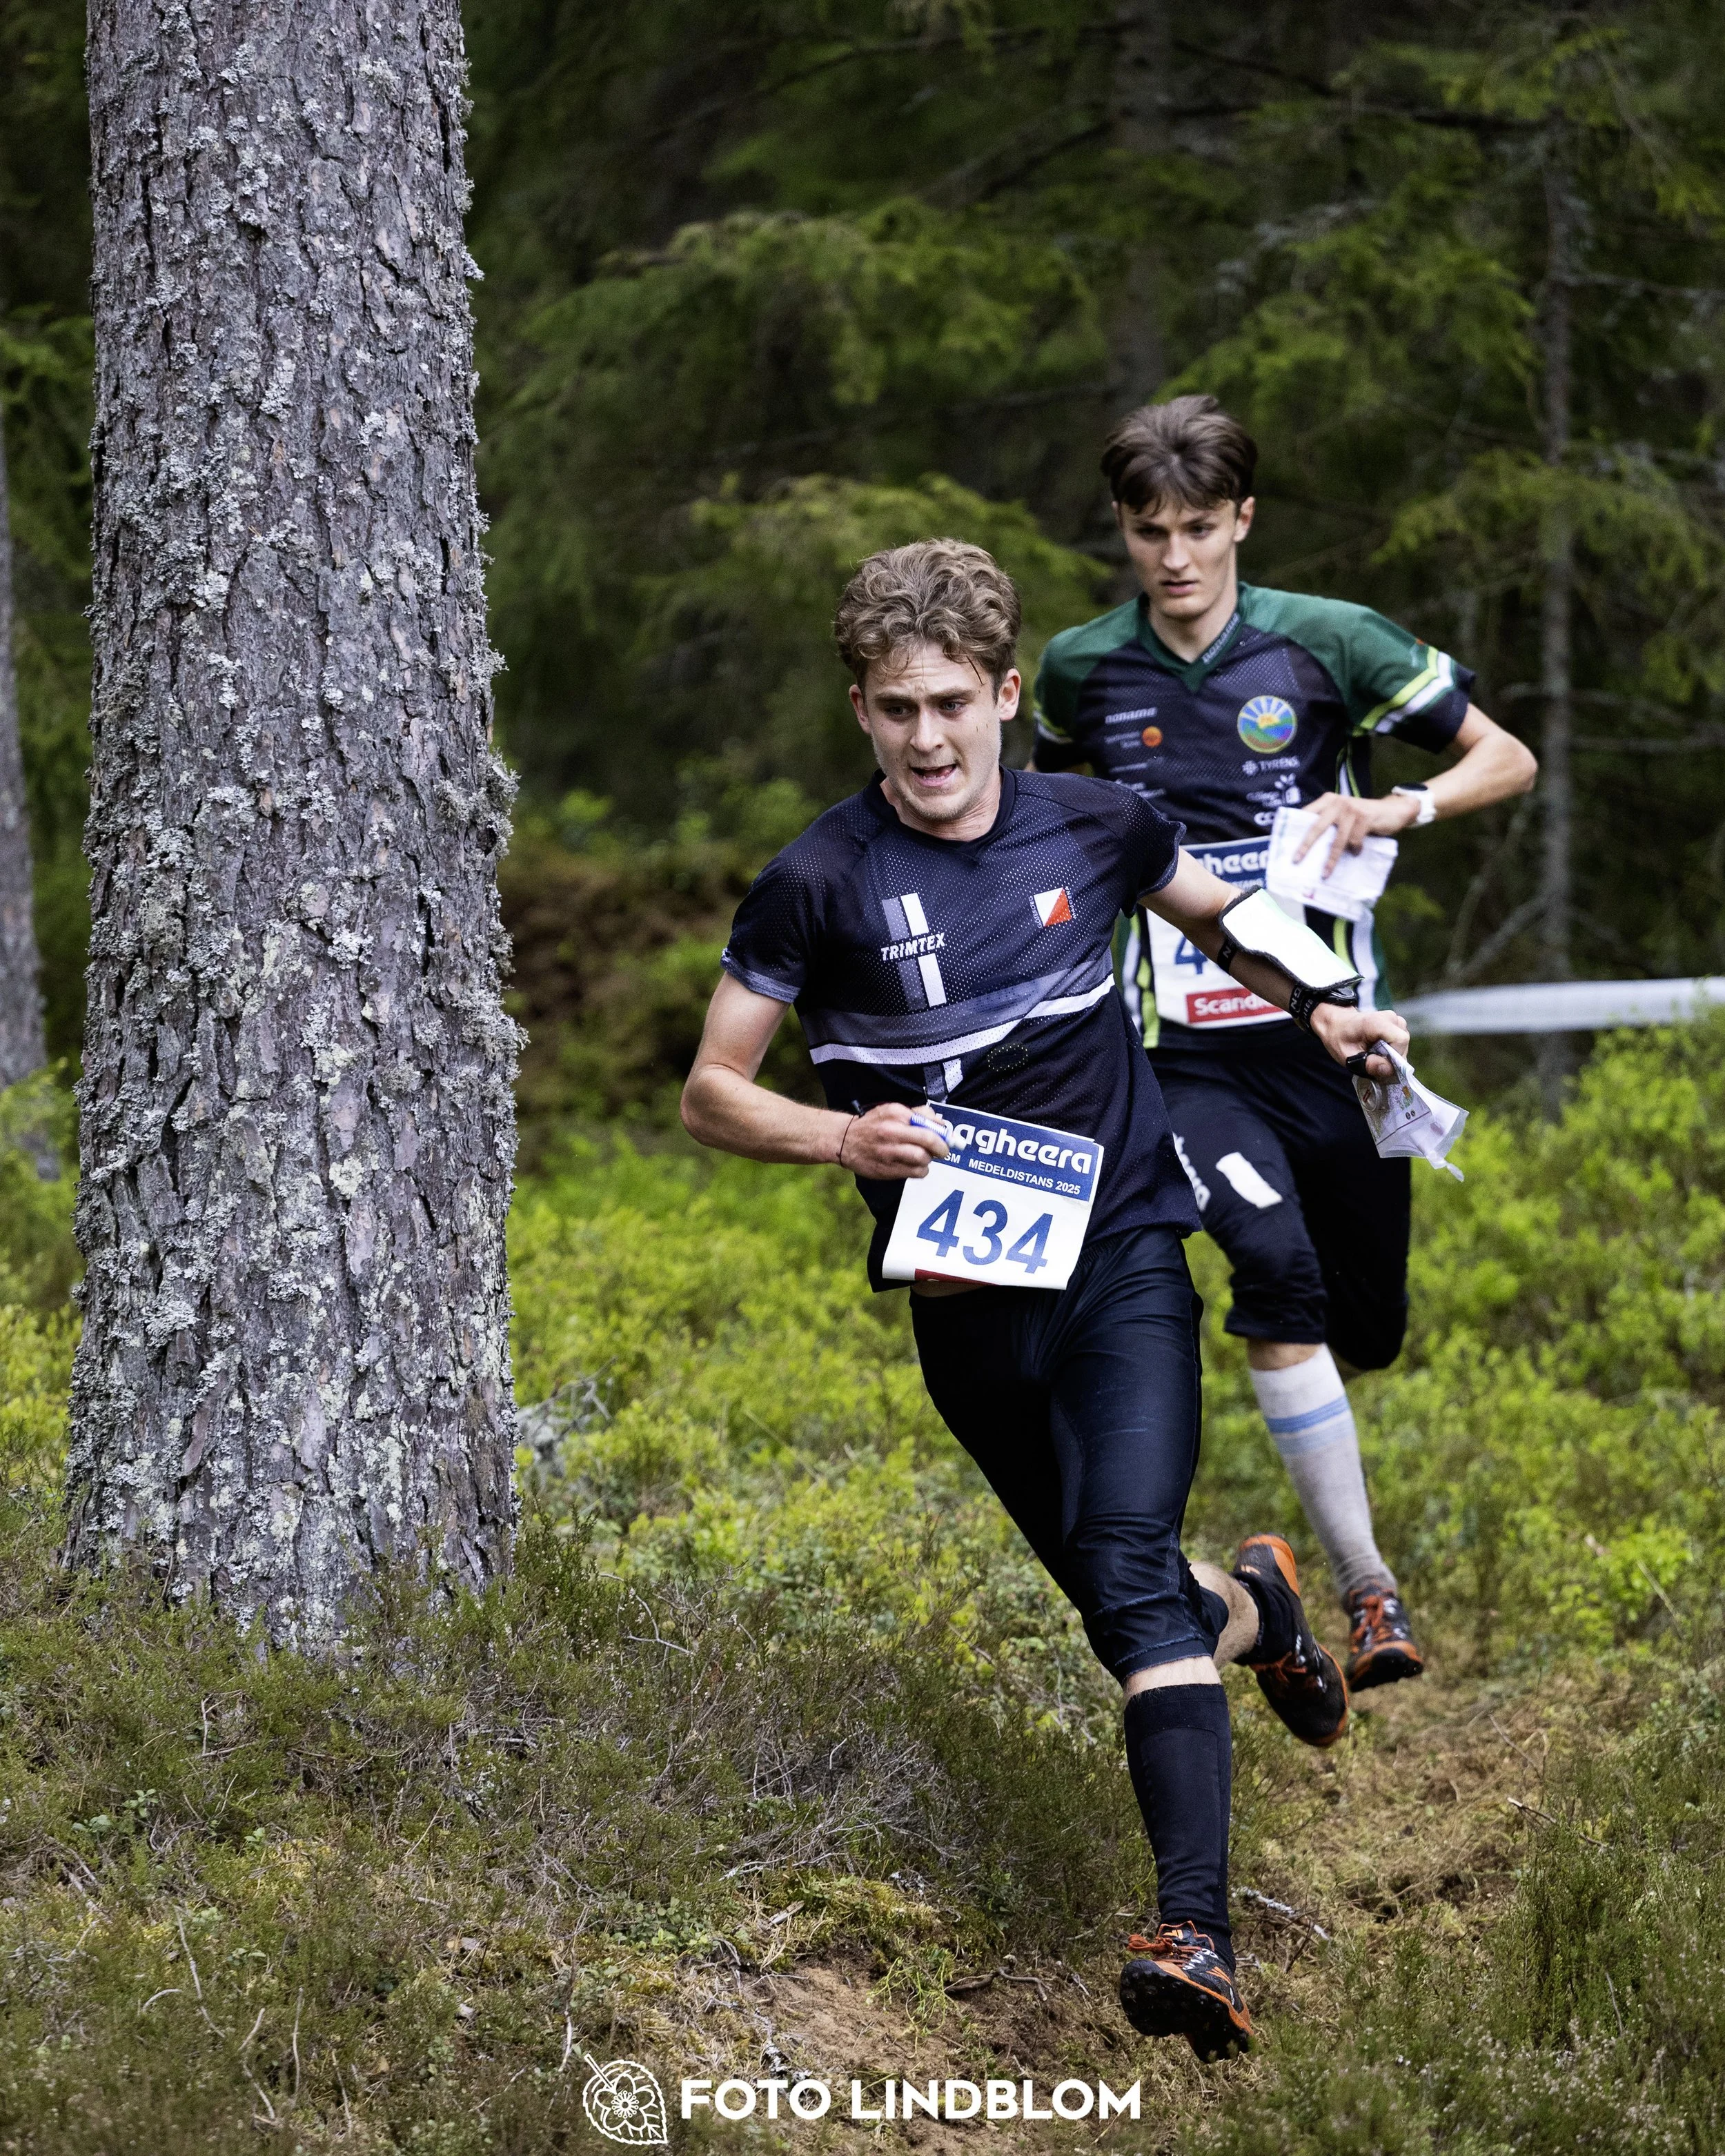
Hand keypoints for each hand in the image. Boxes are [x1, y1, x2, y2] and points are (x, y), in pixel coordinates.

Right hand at [839, 1102, 950, 1180]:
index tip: (946, 1136)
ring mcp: (889, 1152)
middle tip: (944, 1151)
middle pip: (928, 1140)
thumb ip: (916, 1114)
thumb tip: (940, 1123)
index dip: (942, 1131)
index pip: (928, 1121)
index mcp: (895, 1114)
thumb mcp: (891, 1111)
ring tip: (924, 1157)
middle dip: (941, 1147)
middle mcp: (892, 1132)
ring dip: (928, 1159)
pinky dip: (921, 1171)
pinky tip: (915, 1166)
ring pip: (922, 1158)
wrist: (844, 1140)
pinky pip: (914, 1172)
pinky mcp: (887, 1169)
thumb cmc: (872, 1125)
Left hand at [1293, 789, 1420, 875]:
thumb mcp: (1343, 815)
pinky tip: (1356, 853)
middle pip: (1317, 826)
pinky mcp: (1365, 818)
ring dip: (1331, 859)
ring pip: (1337, 839)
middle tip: (1297, 860)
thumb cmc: (1363, 817)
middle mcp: (1338, 802)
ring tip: (1326, 873)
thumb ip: (1329, 823)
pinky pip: (1354, 840)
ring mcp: (1351, 809)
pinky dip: (1354, 850)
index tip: (1286, 845)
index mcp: (1328, 801)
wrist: (1393, 810)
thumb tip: (1308, 847)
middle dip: (1305, 845)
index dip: (1296, 828)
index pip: (1307, 813)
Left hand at [1311, 1003, 1408, 1078]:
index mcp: (1377, 1022)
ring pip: (1403, 1045)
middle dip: (1391, 1059)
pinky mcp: (1398, 1025)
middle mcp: (1391, 1018)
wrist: (1337, 1024)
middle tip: (1372, 1061)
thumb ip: (1367, 1064)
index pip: (1400, 1040)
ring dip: (1390, 1055)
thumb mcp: (1347, 1056)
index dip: (1394, 1057)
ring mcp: (1396, 1020)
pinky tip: (1378, 1050)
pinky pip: (1400, 1043)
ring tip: (1373, 1054)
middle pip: (1403, 1045)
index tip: (1379, 1063)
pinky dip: (1391, 1051)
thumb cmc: (1340, 1039)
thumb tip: (1388, 1069)